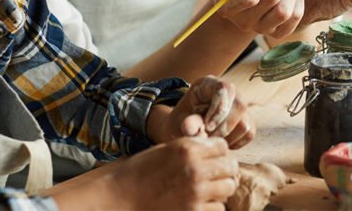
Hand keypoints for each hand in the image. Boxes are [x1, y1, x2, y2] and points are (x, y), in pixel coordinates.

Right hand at [111, 137, 236, 209]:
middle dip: (225, 170)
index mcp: (187, 149)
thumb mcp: (165, 150)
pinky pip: (219, 208)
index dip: (220, 152)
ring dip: (221, 189)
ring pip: (228, 188)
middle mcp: (195, 169)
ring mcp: (196, 193)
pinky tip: (200, 203)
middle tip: (216, 175)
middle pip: (231, 167)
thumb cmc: (140, 172)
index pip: (222, 146)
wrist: (120, 198)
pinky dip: (213, 206)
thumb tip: (215, 148)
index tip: (215, 158)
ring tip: (209, 189)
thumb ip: (191, 148)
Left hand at [153, 76, 254, 149]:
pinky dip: (235, 142)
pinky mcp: (247, 120)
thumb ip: (187, 123)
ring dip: (228, 137)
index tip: (207, 127)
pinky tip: (220, 142)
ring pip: (245, 123)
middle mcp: (230, 92)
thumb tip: (191, 129)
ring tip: (211, 141)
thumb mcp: (179, 121)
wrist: (186, 128)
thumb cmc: (182, 121)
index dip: (219, 109)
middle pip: (240, 106)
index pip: (225, 88)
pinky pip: (248, 133)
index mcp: (210, 84)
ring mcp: (240, 106)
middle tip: (208, 138)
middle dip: (224, 127)